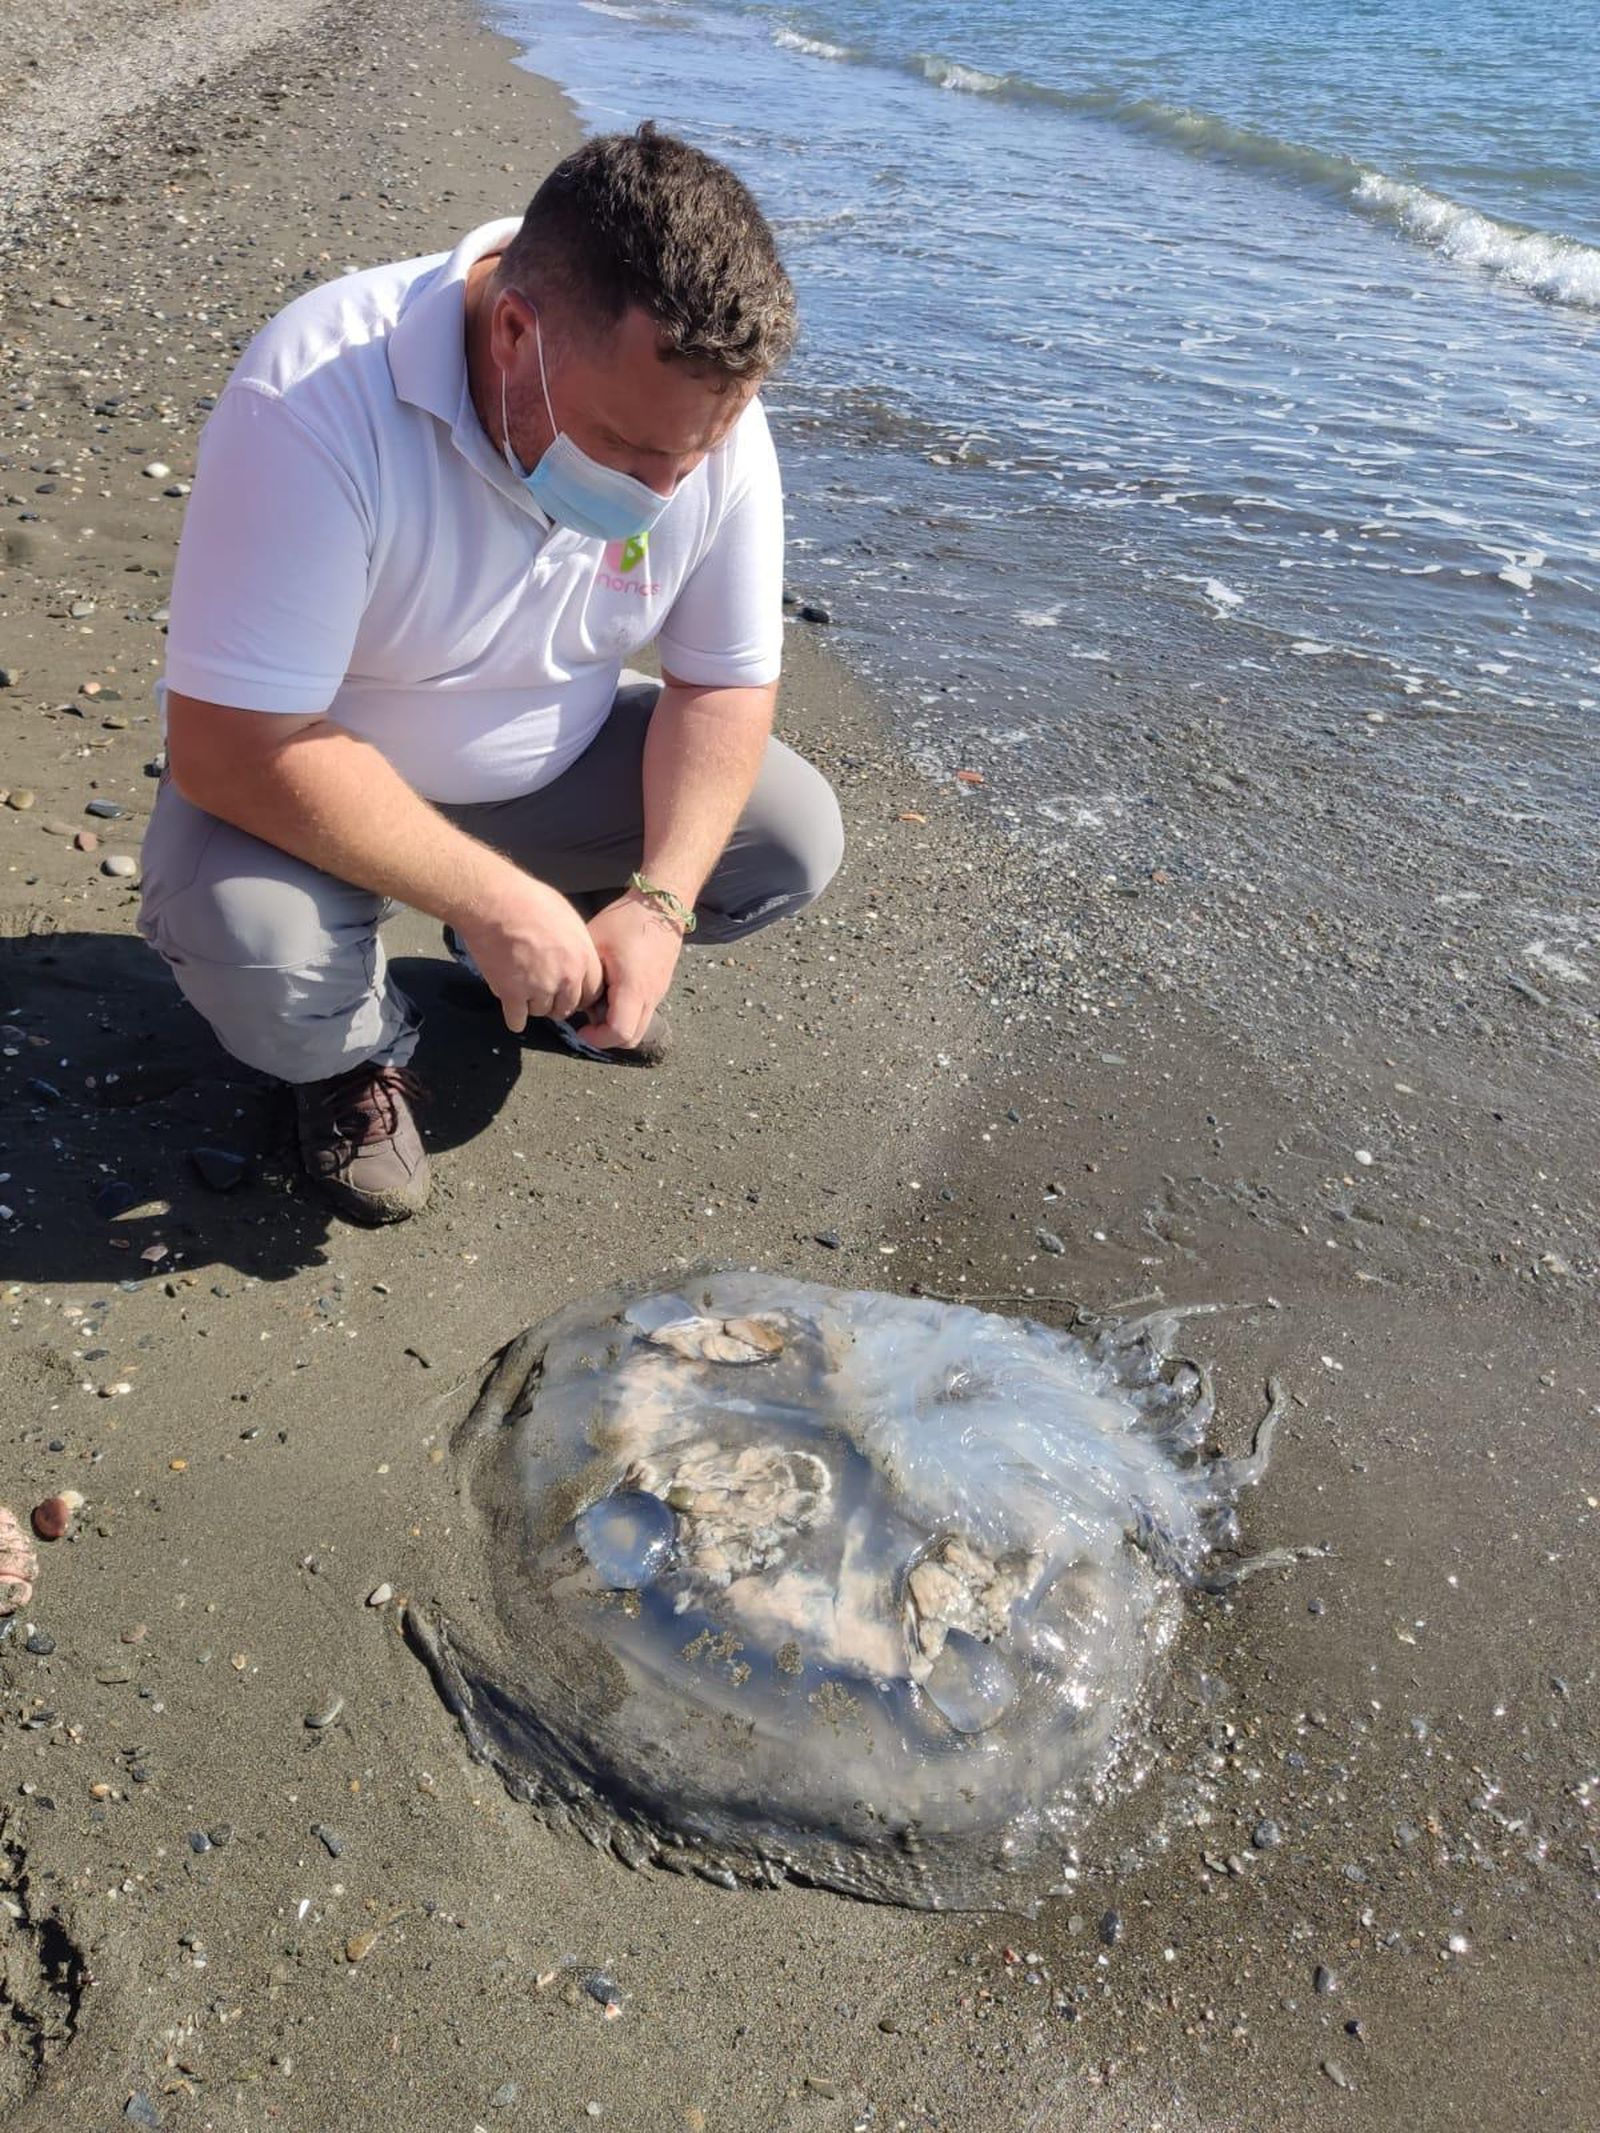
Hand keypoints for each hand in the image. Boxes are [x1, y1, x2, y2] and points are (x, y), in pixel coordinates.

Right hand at [452, 873, 604, 1032]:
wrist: (494, 902)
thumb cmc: (529, 900)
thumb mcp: (568, 917)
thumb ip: (576, 944)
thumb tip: (575, 955)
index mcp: (583, 956)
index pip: (593, 992)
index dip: (581, 993)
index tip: (571, 992)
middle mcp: (565, 977)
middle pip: (568, 1006)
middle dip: (559, 1002)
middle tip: (546, 994)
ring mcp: (539, 988)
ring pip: (542, 1012)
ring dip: (535, 1006)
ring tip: (525, 992)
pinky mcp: (512, 994)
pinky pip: (517, 1019)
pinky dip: (514, 1018)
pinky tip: (513, 1012)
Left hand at [578, 890, 686, 1050]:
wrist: (662, 905)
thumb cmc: (626, 920)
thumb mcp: (595, 943)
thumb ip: (584, 975)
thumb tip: (574, 996)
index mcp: (633, 987)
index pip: (619, 1032)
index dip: (597, 1038)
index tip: (580, 1028)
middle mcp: (650, 996)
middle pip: (631, 1039)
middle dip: (606, 1038)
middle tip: (587, 1022)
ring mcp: (658, 993)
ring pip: (639, 1028)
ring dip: (617, 1025)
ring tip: (598, 1004)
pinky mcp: (660, 987)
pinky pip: (643, 1013)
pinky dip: (626, 1013)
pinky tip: (611, 992)